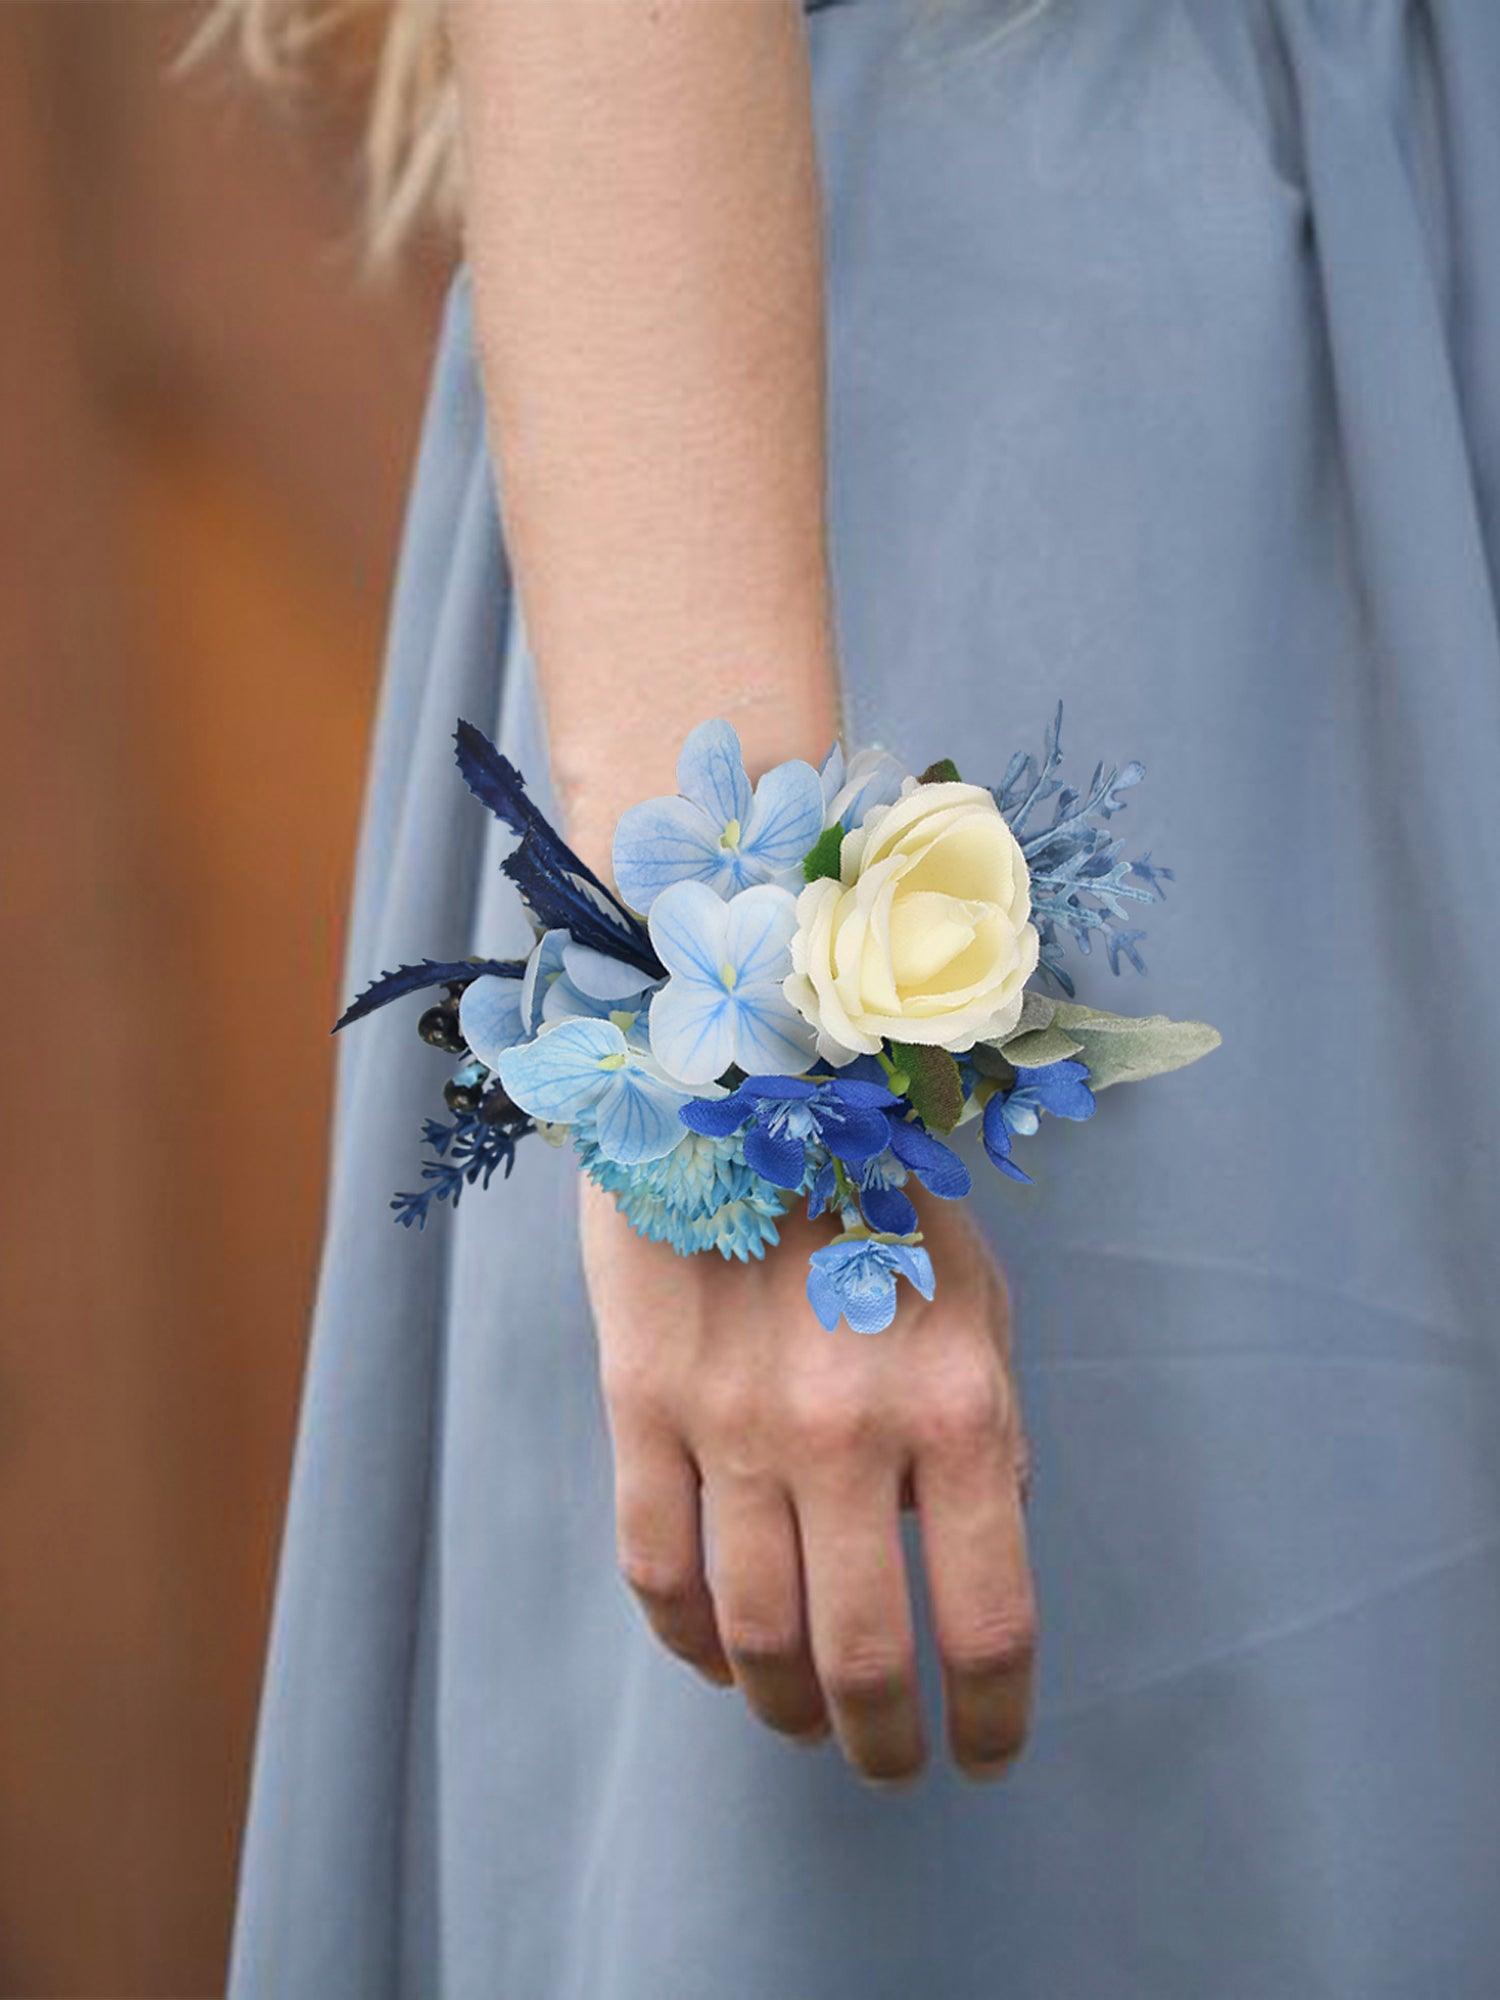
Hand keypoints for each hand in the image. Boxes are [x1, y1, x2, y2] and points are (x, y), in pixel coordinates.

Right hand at [582, 1179, 1036, 1785]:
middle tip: (890, 1764)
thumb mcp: (978, 1297)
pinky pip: (654, 1568)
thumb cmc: (878, 1188)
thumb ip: (986, 1428)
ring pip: (750, 1633)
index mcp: (958, 1406)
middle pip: (860, 1658)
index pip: (988, 1618)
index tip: (987, 1753)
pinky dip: (686, 1643)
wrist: (737, 1078)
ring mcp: (732, 1423)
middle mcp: (846, 1432)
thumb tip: (966, 1542)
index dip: (995, 1716)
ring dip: (784, 1708)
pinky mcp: (640, 1403)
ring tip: (805, 1724)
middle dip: (882, 1742)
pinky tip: (718, 1658)